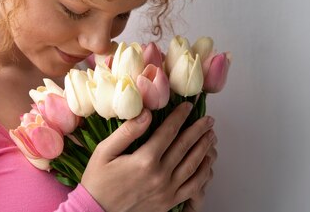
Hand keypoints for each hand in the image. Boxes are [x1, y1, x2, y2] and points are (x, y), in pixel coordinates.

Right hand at [80, 103, 216, 211]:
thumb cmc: (98, 180)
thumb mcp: (104, 151)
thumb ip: (127, 132)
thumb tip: (146, 114)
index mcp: (144, 160)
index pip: (168, 132)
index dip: (180, 117)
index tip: (188, 106)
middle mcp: (159, 175)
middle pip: (185, 147)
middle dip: (199, 130)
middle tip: (209, 120)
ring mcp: (166, 191)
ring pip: (193, 166)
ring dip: (205, 149)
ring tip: (211, 137)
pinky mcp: (169, 202)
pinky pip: (193, 187)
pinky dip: (204, 174)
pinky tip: (207, 164)